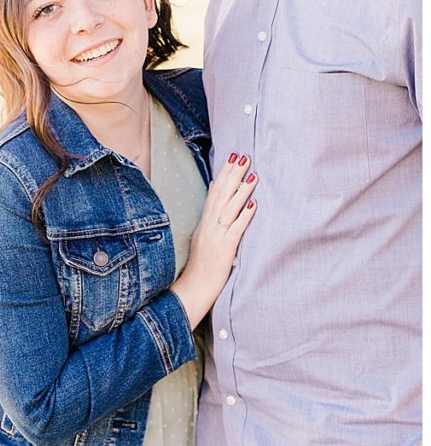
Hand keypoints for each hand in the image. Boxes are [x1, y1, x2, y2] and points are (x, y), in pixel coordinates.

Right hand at [170, 152, 257, 327]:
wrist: (193, 288)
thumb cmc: (201, 266)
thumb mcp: (202, 238)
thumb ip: (210, 219)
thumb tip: (218, 199)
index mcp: (204, 222)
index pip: (214, 192)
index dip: (224, 174)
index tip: (233, 157)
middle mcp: (208, 226)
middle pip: (221, 196)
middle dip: (232, 175)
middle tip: (243, 156)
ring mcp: (215, 237)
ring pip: (228, 209)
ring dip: (241, 192)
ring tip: (252, 175)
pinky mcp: (223, 249)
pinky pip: (235, 230)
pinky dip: (244, 217)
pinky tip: (253, 206)